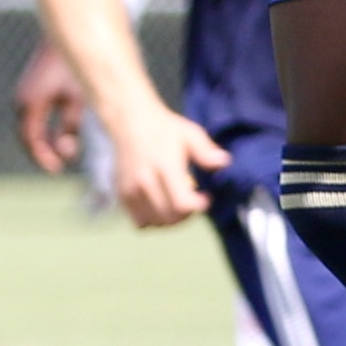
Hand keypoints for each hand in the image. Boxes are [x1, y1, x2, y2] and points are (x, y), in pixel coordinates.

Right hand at [13, 44, 85, 173]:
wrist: (66, 37)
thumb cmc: (74, 68)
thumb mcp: (76, 100)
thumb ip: (70, 126)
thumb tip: (67, 152)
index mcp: (30, 104)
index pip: (31, 141)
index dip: (43, 158)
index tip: (56, 170)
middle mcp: (21, 101)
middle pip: (27, 137)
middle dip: (42, 152)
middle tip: (58, 166)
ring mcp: (23, 95)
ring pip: (29, 127)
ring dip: (43, 141)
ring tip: (62, 151)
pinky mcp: (29, 90)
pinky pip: (33, 117)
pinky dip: (43, 129)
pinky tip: (59, 134)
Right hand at [110, 104, 227, 232]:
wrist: (130, 122)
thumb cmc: (164, 129)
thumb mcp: (190, 134)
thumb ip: (206, 151)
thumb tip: (224, 162)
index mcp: (165, 167)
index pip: (181, 203)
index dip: (198, 207)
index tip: (206, 198)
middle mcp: (145, 182)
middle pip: (169, 217)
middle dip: (187, 215)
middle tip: (193, 202)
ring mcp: (131, 191)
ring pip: (155, 223)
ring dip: (170, 220)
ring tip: (177, 205)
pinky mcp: (122, 195)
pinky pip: (139, 222)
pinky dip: (152, 220)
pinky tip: (160, 206)